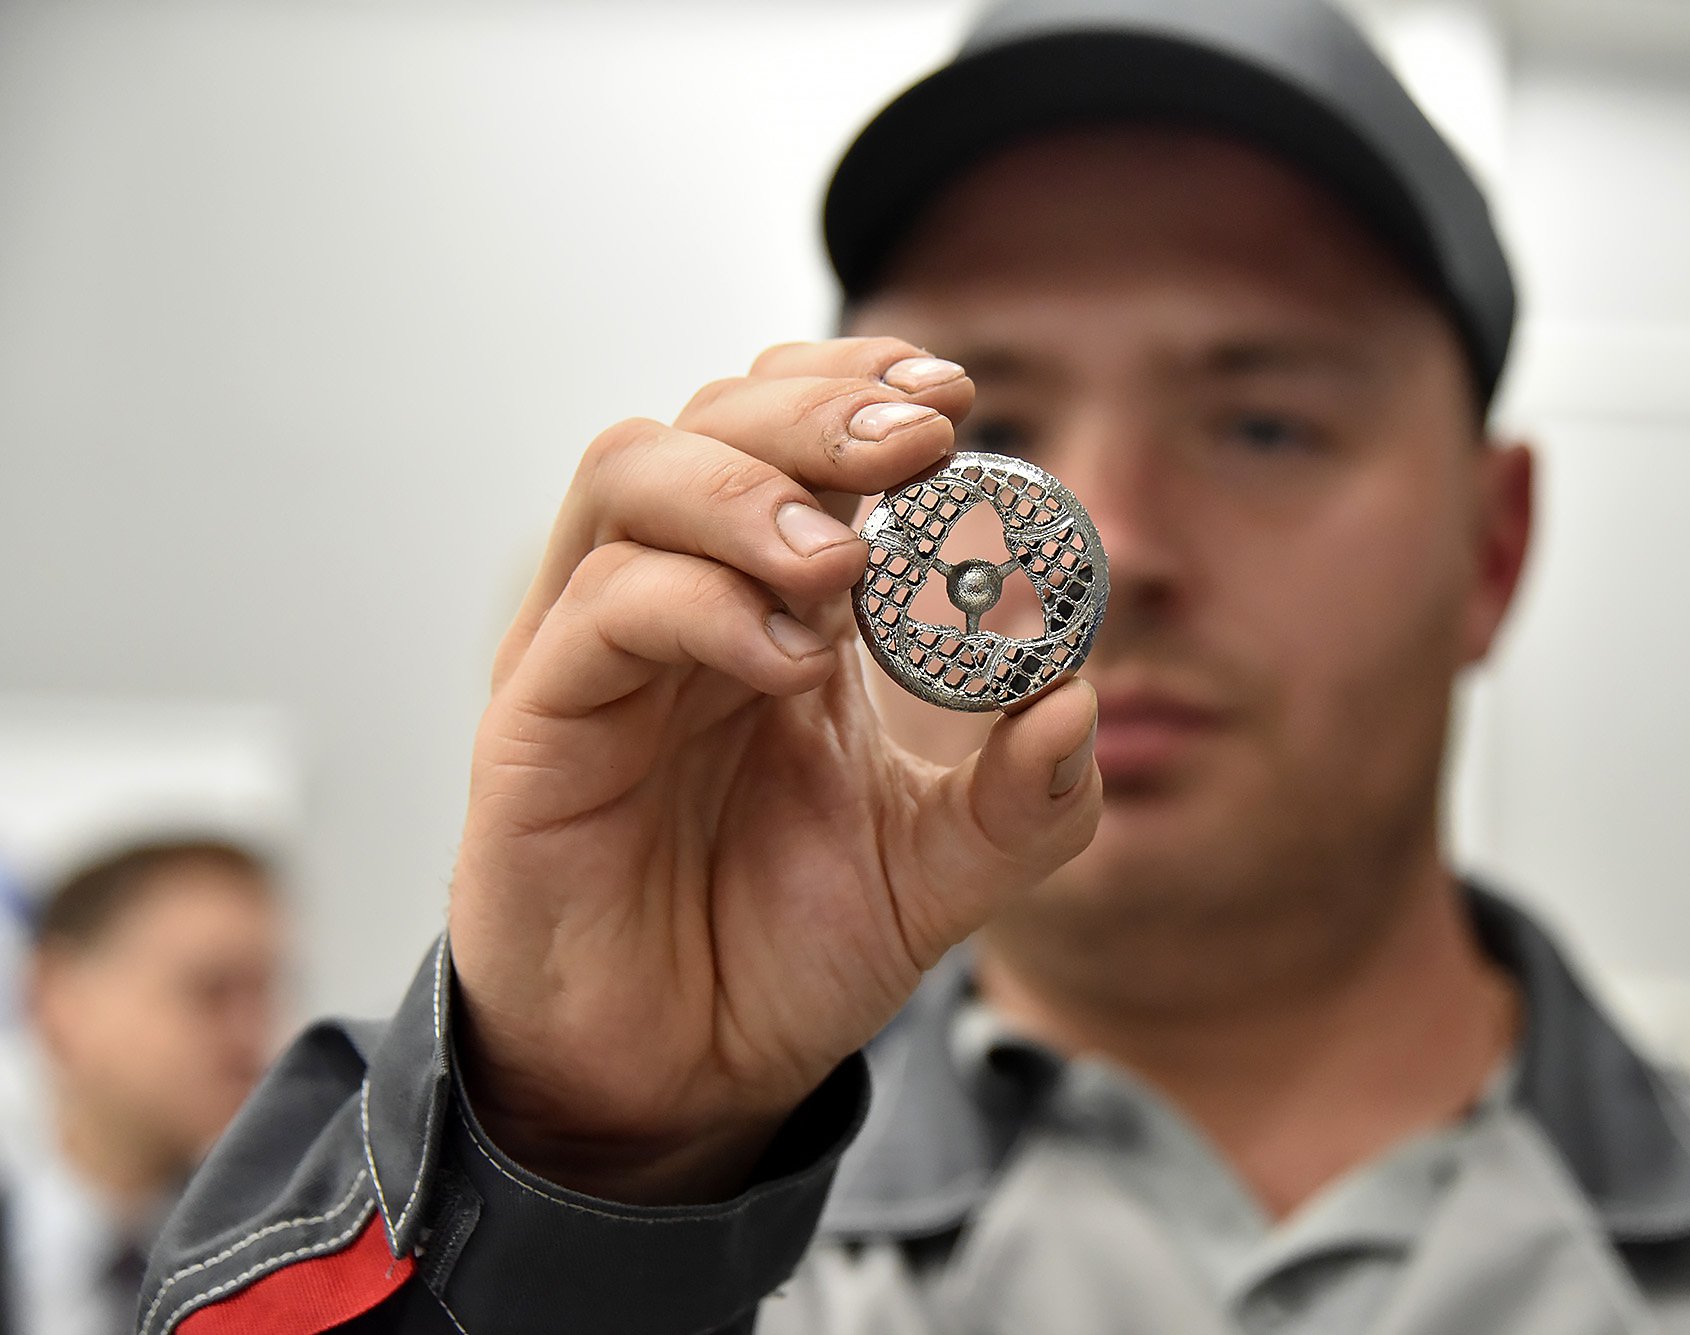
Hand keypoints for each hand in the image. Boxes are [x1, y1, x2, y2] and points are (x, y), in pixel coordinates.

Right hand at [447, 338, 1101, 1202]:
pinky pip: (597, 609)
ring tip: (843, 561)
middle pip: (709, 421)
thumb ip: (1024, 797)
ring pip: (630, 476)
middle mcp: (673, 599)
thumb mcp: (943, 874)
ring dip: (749, 488)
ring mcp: (594, 650)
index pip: (787, 432)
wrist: (680, 1077)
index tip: (954, 400)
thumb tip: (1080, 699)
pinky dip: (698, 601)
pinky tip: (789, 659)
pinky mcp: (533, 721)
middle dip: (817, 409)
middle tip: (916, 442)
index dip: (859, 389)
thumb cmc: (787, 947)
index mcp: (766, 602)